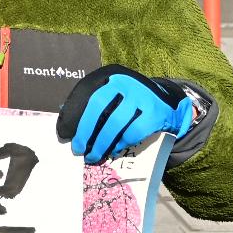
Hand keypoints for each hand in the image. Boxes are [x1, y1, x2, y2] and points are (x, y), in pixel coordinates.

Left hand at [56, 65, 194, 163]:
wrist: (168, 105)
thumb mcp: (116, 95)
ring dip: (101, 144)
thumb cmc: (133, 103)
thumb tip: (65, 120)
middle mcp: (126, 82)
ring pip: (114, 123)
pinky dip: (120, 144)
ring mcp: (141, 96)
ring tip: (93, 156)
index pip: (87, 93)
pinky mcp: (154, 113)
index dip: (73, 113)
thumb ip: (96, 103)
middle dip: (85, 131)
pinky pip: (131, 133)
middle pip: (98, 106)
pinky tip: (113, 151)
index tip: (64, 132)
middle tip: (77, 149)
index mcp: (112, 75)